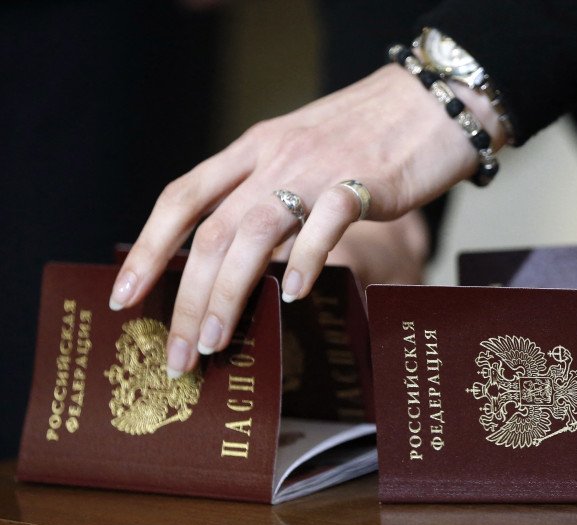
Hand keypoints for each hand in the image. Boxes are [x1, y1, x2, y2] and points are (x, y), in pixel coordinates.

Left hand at [109, 63, 490, 377]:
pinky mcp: (364, 182)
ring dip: (228, 294)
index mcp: (254, 149)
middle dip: (186, 298)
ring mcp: (317, 169)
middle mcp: (274, 158)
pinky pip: (325, 224)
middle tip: (178, 351)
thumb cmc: (372, 136)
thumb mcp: (302, 152)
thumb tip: (246, 258)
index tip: (125, 296)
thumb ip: (272, 193)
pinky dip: (304, 261)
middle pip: (210, 231)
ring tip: (216, 341)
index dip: (147, 249)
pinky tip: (294, 297)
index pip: (182, 198)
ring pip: (252, 233)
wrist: (432, 102)